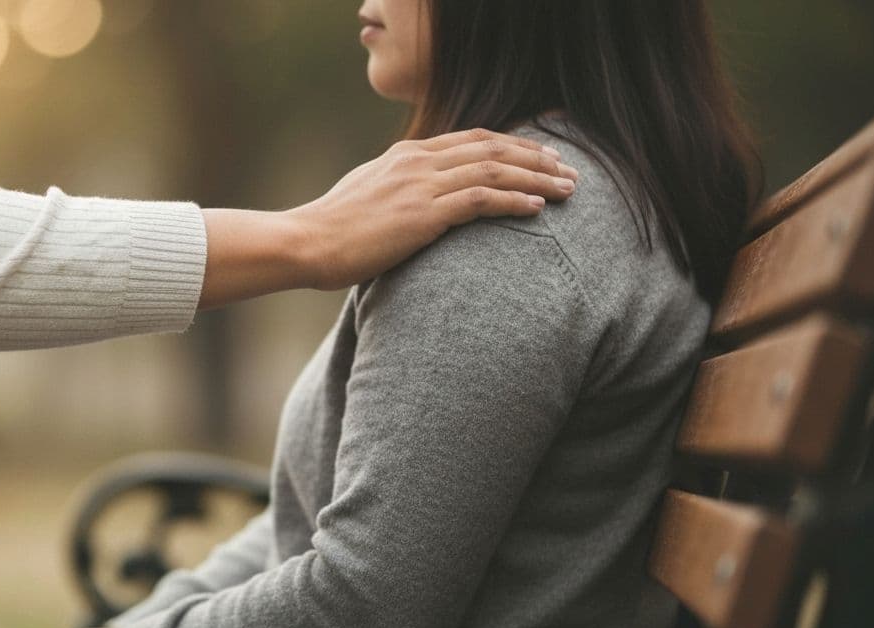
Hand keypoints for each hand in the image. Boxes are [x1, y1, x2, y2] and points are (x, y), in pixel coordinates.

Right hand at [290, 128, 578, 290]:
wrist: (306, 242)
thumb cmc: (330, 230)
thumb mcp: (366, 195)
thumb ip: (396, 189)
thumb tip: (414, 202)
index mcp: (406, 155)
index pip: (472, 139)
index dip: (512, 145)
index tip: (541, 154)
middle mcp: (418, 161)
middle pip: (492, 149)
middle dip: (536, 157)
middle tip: (568, 169)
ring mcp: (421, 185)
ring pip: (495, 171)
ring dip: (537, 178)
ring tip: (567, 188)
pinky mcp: (423, 214)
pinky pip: (481, 200)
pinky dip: (514, 201)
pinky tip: (537, 207)